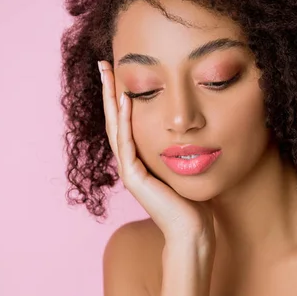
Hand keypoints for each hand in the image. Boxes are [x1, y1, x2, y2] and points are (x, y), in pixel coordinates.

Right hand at [98, 60, 215, 258]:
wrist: (191, 230)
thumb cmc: (193, 203)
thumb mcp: (185, 168)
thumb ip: (180, 150)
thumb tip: (192, 133)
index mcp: (141, 160)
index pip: (127, 122)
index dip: (122, 98)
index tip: (120, 73)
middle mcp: (131, 163)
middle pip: (115, 120)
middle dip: (110, 92)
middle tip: (103, 64)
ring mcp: (130, 170)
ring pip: (116, 127)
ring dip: (111, 99)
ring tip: (107, 73)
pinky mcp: (134, 178)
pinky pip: (127, 143)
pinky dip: (125, 120)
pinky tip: (126, 99)